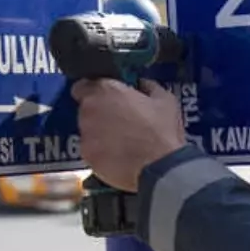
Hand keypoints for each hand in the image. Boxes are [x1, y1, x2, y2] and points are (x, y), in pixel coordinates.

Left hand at [72, 78, 185, 192]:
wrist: (159, 167)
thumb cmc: (162, 130)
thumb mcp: (166, 101)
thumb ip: (149, 87)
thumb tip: (143, 83)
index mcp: (106, 90)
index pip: (83, 85)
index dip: (95, 92)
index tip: (107, 99)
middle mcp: (89, 109)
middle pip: (87, 108)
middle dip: (100, 113)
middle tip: (120, 122)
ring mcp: (85, 134)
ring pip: (88, 130)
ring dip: (100, 133)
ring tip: (121, 142)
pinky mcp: (87, 156)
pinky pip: (91, 150)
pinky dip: (101, 152)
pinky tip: (119, 156)